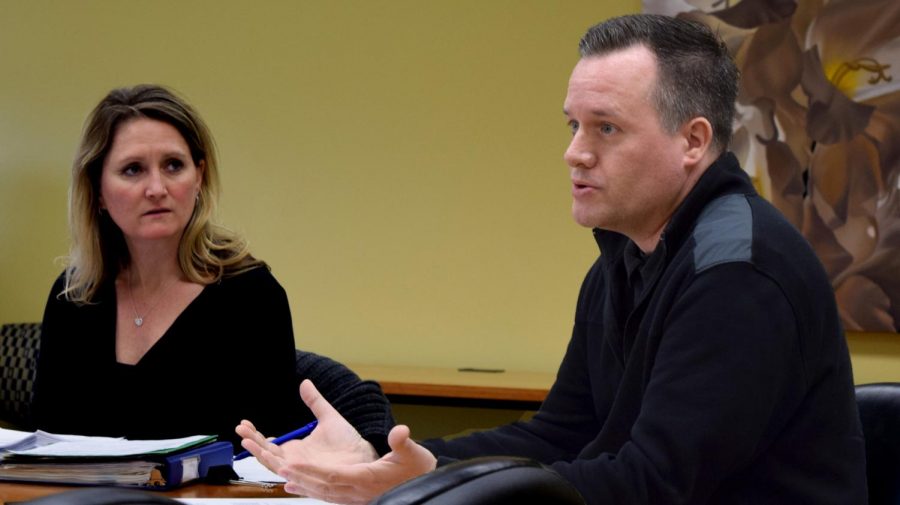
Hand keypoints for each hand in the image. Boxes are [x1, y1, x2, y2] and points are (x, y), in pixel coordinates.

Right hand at [235, 379, 378, 477]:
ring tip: (247, 440)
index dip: (256, 434)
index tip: (245, 423)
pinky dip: (274, 463)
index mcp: (296, 448)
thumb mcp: (328, 416)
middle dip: (252, 441)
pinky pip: (286, 471)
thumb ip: (315, 401)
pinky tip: (265, 454)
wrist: (364, 456)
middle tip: (240, 429)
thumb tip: (305, 382)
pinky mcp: (306, 475)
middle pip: (266, 452)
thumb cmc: (348, 442)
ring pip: (271, 462)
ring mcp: (299, 469)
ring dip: (258, 451)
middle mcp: (294, 460)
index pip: (269, 442)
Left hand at [278, 424, 437, 504]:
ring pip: (324, 492)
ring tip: (284, 476)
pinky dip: (312, 490)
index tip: (293, 464)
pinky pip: (329, 495)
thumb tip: (400, 431)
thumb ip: (403, 442)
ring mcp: (355, 497)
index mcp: (367, 479)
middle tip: (280, 467)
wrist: (425, 488)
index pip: (333, 476)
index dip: (312, 472)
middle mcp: (357, 492)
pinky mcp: (355, 497)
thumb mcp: (413, 453)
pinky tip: (298, 487)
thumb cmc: (417, 470)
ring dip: (304, 484)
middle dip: (301, 477)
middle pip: (323, 486)